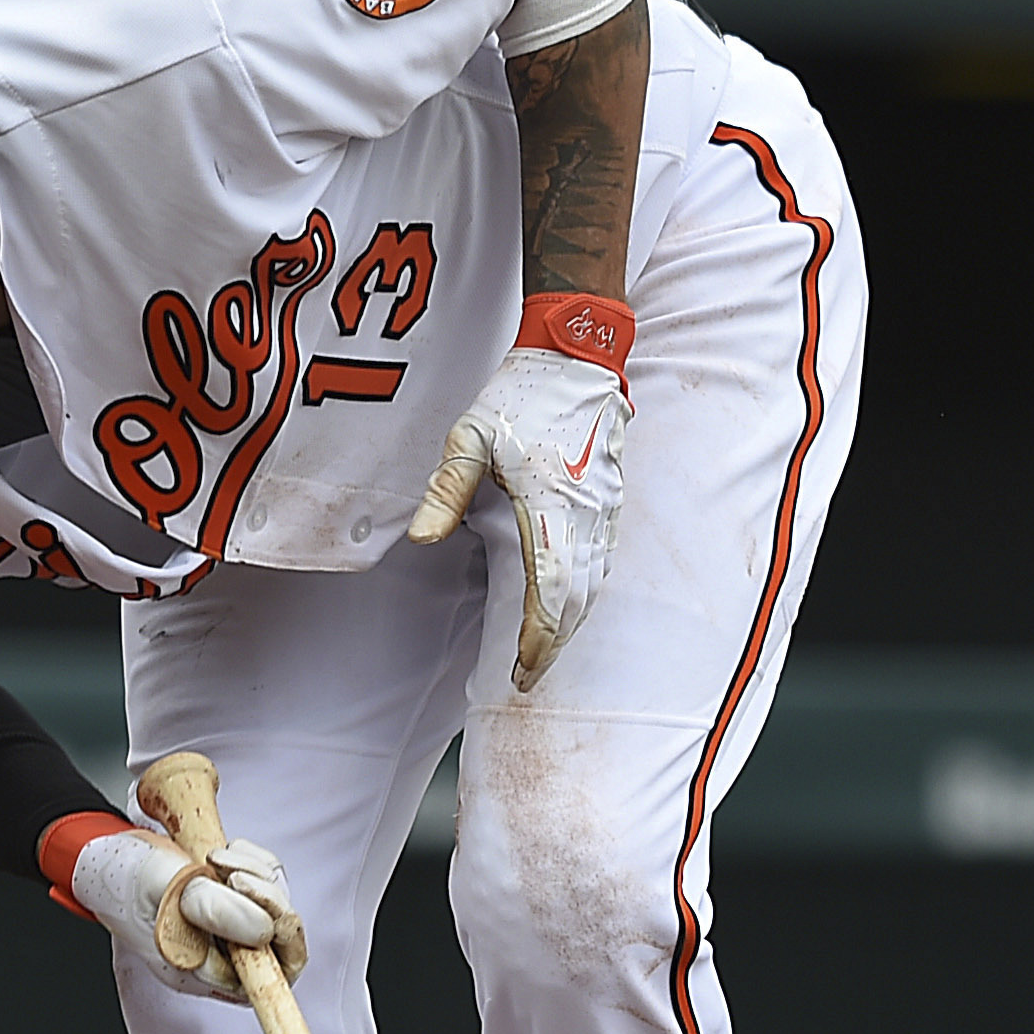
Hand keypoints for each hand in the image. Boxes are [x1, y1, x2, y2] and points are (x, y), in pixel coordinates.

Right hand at [71, 828, 307, 1001]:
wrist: (110, 855)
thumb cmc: (125, 878)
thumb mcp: (162, 885)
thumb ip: (208, 908)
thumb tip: (262, 930)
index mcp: (199, 970)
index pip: (267, 979)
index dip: (281, 945)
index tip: (273, 913)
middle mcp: (219, 956)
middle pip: (281, 943)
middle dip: (270, 899)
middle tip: (235, 874)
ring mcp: (227, 928)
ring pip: (277, 907)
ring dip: (259, 873)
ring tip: (219, 858)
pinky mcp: (234, 901)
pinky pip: (268, 883)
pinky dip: (255, 861)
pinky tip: (228, 852)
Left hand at [407, 343, 627, 689]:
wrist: (576, 357)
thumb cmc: (520, 395)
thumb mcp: (469, 438)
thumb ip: (446, 490)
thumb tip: (423, 540)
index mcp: (552, 505)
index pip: (550, 590)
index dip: (538, 637)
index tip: (522, 668)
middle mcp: (586, 515)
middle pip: (577, 600)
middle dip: (554, 644)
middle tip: (528, 675)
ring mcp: (604, 510)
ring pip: (594, 585)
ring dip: (571, 624)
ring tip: (546, 652)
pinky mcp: (610, 502)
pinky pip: (602, 563)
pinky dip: (586, 595)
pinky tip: (571, 607)